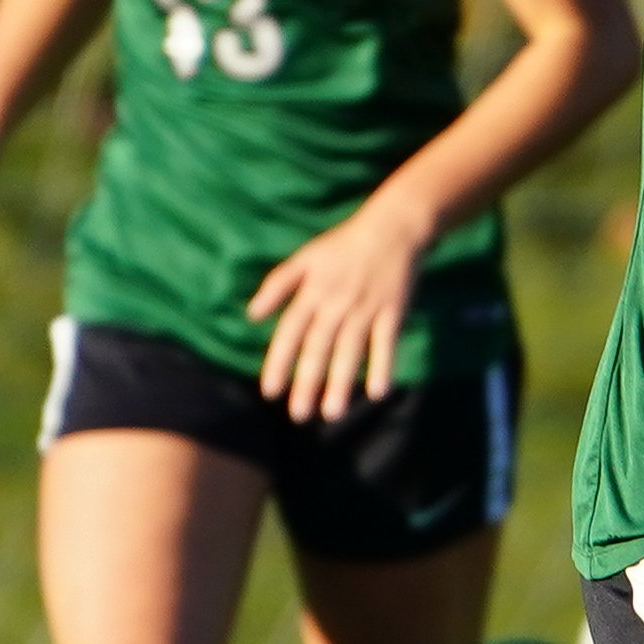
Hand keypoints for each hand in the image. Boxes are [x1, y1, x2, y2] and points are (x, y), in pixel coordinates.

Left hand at [246, 194, 437, 419]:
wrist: (392, 229)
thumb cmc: (343, 245)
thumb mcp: (305, 258)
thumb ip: (277, 285)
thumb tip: (251, 315)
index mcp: (312, 291)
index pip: (290, 332)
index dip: (278, 362)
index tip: (269, 392)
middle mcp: (336, 302)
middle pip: (319, 348)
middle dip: (307, 383)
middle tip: (298, 415)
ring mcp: (365, 308)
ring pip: (350, 351)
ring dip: (341, 383)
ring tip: (331, 413)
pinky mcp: (392, 312)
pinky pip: (386, 344)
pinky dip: (382, 367)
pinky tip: (377, 393)